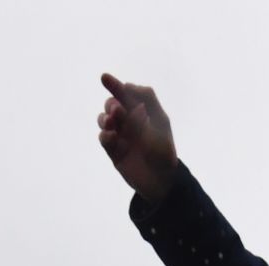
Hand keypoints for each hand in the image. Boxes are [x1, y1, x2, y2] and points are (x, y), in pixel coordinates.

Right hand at [98, 73, 178, 204]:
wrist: (162, 182)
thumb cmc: (164, 152)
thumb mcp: (160, 126)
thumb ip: (147, 104)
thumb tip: (129, 88)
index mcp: (143, 112)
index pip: (128, 93)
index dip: (117, 85)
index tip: (107, 79)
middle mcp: (129, 121)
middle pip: (113, 104)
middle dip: (111, 104)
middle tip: (117, 110)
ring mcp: (120, 134)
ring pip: (104, 119)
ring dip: (105, 117)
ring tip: (111, 121)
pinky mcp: (113, 150)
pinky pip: (104, 138)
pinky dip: (105, 135)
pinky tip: (112, 136)